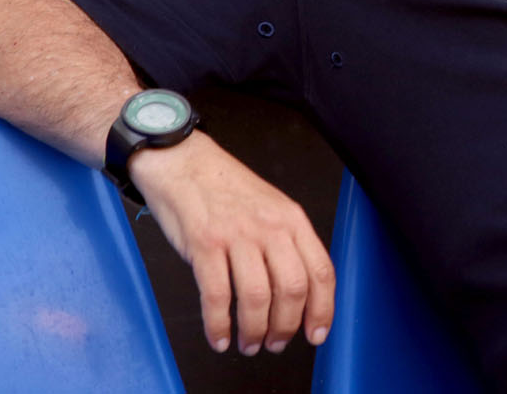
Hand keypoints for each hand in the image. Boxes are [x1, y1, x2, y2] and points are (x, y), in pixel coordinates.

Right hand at [129, 131, 334, 355]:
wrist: (184, 162)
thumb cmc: (226, 188)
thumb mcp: (272, 207)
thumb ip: (287, 243)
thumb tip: (298, 291)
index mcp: (293, 220)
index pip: (320, 270)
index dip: (322, 309)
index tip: (316, 333)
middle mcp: (270, 227)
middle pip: (291, 289)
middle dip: (285, 326)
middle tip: (276, 343)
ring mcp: (237, 235)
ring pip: (256, 297)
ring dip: (254, 331)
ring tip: (249, 343)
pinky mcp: (205, 244)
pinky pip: (216, 296)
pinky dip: (218, 325)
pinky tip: (220, 337)